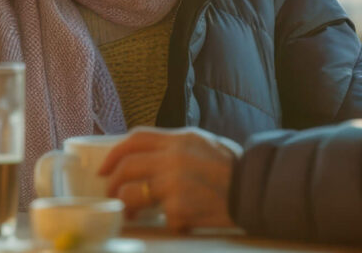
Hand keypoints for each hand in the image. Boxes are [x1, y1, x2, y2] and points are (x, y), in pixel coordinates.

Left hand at [98, 126, 242, 231]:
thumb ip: (177, 146)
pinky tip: (179, 221)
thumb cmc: (233, 169)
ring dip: (128, 206)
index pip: (135, 139)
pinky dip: (168, 222)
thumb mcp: (205, 143)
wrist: (256, 190)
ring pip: (133, 194)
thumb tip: (149, 157)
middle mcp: (173, 157)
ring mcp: (175, 183)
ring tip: (132, 213)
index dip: (115, 153)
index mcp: (179, 139)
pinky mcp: (180, 208)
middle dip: (113, 182)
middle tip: (112, 192)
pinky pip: (162, 217)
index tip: (105, 167)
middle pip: (127, 166)